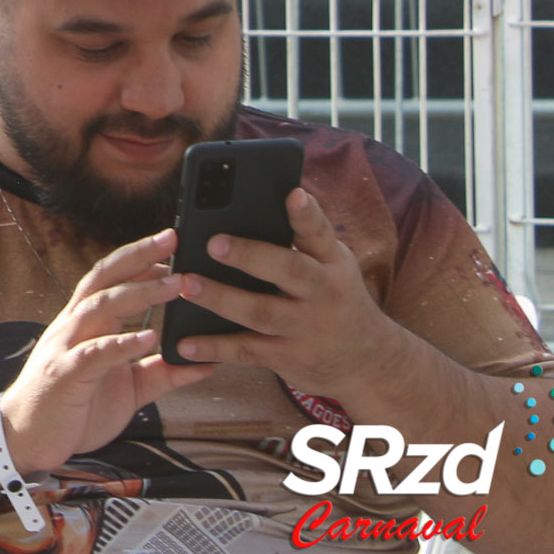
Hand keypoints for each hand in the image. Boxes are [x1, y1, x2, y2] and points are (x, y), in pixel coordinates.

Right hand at [0, 230, 211, 474]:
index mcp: (88, 324)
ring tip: (173, 284)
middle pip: (104, 279)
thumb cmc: (75, 408)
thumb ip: (162, 373)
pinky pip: (95, 353)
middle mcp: (75, 326)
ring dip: (138, 293)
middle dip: (139, 257)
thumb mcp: (129, 389)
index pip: (113, 279)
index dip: (141, 259)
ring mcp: (68, 347)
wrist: (28, 438)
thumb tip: (204, 363)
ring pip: (101, 307)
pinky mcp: (66, 375)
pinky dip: (121, 343)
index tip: (174, 245)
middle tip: (172, 240)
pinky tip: (148, 338)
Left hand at [168, 187, 407, 399]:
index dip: (306, 214)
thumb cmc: (334, 295)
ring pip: (260, 312)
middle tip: (214, 243)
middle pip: (289, 270)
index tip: (293, 193)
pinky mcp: (288, 357)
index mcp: (330, 262)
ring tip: (187, 284)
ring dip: (221, 299)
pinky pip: (247, 351)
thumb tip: (253, 200)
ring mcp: (305, 328)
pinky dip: (215, 348)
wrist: (369, 359)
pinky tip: (185, 343)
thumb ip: (301, 237)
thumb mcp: (332, 264)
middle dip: (251, 256)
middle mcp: (323, 293)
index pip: (319, 232)